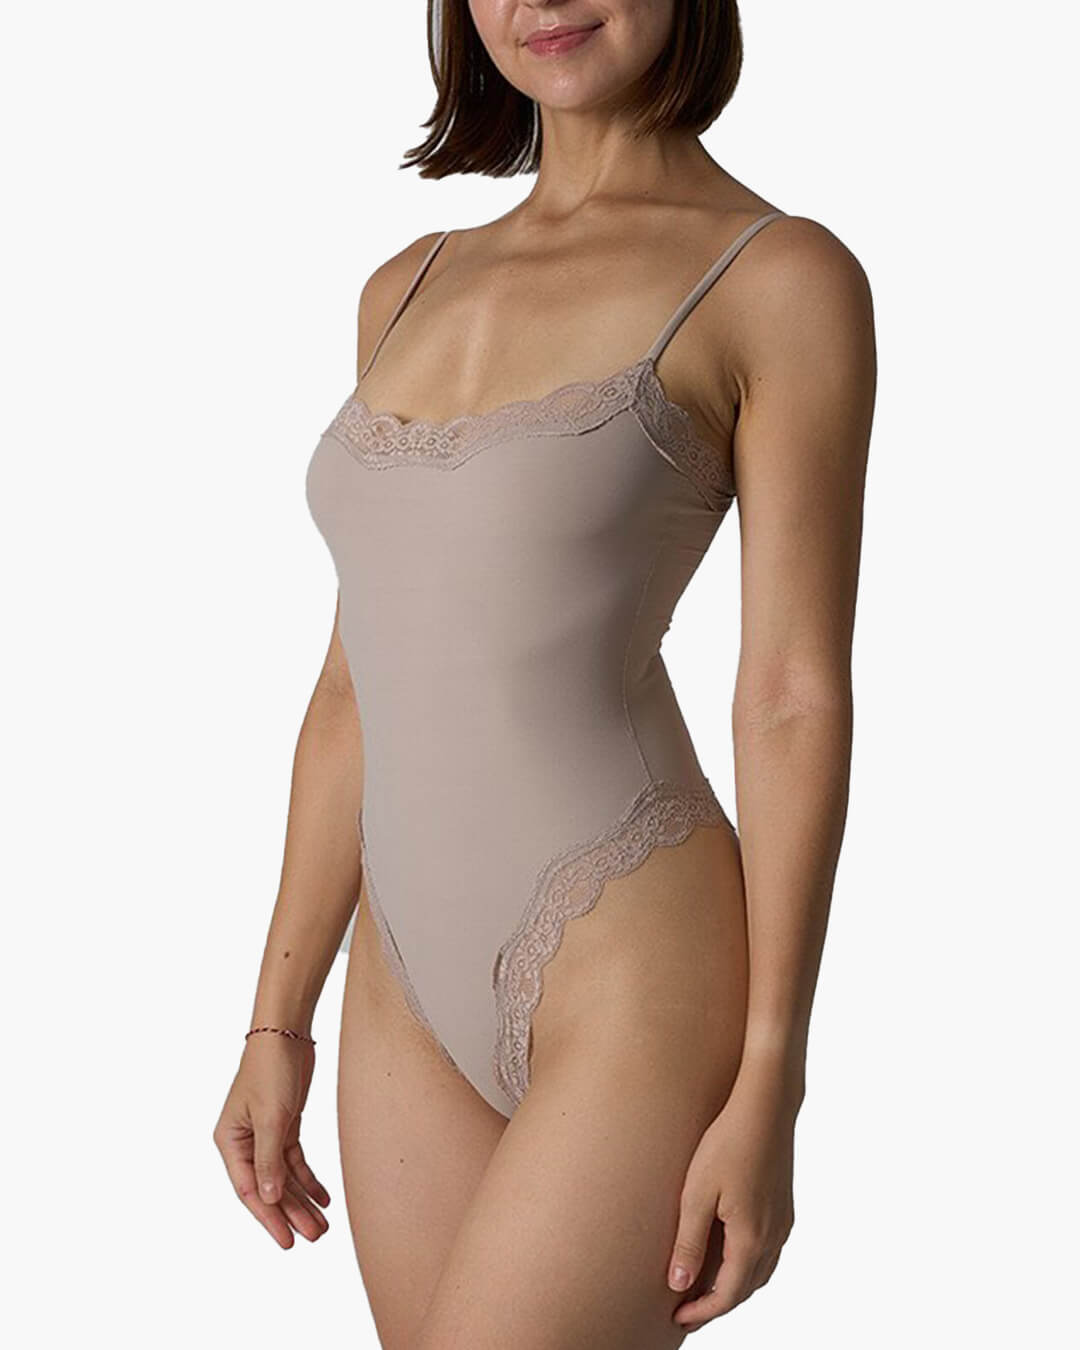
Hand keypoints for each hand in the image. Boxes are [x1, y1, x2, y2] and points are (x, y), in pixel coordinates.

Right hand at [213, 1033, 330, 1248]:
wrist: (286, 1031)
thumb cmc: (270, 1069)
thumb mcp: (271, 1117)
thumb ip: (269, 1160)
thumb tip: (268, 1199)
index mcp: (229, 1141)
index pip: (250, 1190)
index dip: (268, 1218)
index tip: (287, 1242)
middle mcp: (244, 1142)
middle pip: (268, 1187)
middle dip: (291, 1213)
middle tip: (314, 1237)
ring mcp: (264, 1134)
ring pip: (283, 1177)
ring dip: (301, 1200)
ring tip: (322, 1226)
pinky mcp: (284, 1125)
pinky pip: (294, 1161)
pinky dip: (308, 1179)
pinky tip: (323, 1197)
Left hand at [667, 1079, 796, 1329]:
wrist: (766, 1105)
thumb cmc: (728, 1142)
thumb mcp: (697, 1193)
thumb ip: (689, 1242)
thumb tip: (678, 1285)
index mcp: (751, 1238)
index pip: (727, 1295)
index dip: (702, 1311)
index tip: (678, 1319)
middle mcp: (773, 1237)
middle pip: (746, 1289)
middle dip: (717, 1304)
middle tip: (687, 1311)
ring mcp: (783, 1222)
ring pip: (760, 1272)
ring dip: (734, 1286)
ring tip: (705, 1288)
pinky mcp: (784, 1207)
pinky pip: (768, 1252)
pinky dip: (747, 1266)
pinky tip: (730, 1255)